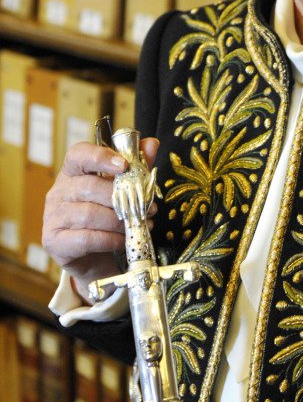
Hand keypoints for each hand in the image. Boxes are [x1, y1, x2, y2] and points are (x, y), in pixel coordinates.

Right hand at [42, 137, 158, 301]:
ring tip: (138, 224)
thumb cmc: (105, 218)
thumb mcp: (121, 191)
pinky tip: (123, 240)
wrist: (92, 258)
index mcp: (72, 173)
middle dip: (123, 198)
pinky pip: (87, 238)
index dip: (100, 156)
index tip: (124, 165)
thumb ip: (136, 167)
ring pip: (89, 214)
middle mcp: (58, 191)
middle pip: (89, 186)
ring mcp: (53, 216)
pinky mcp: (54, 240)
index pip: (78, 155)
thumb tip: (151, 144)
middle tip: (147, 207)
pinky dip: (110, 239)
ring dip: (119, 221)